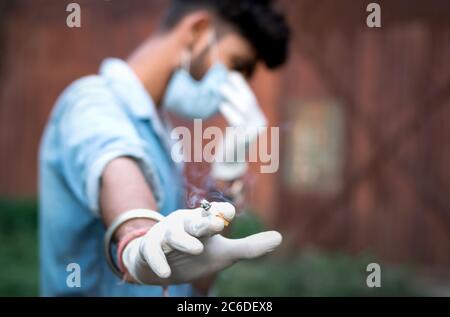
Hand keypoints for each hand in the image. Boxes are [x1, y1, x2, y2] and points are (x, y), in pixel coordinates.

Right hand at [121, 202, 281, 284]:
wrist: (161, 265)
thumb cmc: (197, 254)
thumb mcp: (223, 252)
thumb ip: (249, 247)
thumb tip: (279, 238)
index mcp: (204, 221)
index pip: (215, 213)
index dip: (223, 212)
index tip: (230, 216)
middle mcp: (185, 224)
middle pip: (194, 220)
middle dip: (204, 222)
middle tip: (218, 225)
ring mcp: (166, 236)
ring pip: (173, 234)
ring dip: (184, 241)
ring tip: (197, 249)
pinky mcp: (149, 249)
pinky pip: (152, 252)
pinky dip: (158, 261)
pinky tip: (166, 274)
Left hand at [212, 71, 267, 180]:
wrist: (228, 163)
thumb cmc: (229, 141)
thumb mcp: (234, 121)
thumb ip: (234, 107)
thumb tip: (225, 84)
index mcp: (259, 118)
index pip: (250, 97)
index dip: (241, 85)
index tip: (230, 74)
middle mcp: (260, 124)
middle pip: (249, 100)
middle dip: (236, 88)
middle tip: (222, 80)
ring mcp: (255, 131)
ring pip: (244, 108)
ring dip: (231, 96)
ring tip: (220, 89)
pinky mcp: (247, 137)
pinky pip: (238, 120)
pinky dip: (229, 111)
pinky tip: (221, 104)